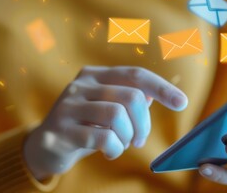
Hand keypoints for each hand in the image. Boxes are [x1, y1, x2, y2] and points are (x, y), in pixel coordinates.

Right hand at [24, 66, 187, 179]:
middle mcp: (80, 85)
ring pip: (117, 116)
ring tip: (122, 145)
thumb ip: (128, 99)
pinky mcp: (60, 130)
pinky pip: (101, 138)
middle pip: (131, 96)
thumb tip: (153, 95)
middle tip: (139, 140)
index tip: (182, 103)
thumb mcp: (107, 109)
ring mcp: (68, 106)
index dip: (162, 88)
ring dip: (127, 137)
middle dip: (143, 123)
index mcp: (95, 75)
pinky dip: (114, 149)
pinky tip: (109, 152)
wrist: (44, 147)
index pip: (136, 74)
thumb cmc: (85, 126)